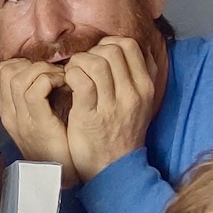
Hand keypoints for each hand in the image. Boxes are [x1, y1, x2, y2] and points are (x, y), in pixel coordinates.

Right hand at [0, 58, 77, 187]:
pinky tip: (65, 85)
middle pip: (6, 69)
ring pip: (19, 76)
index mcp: (9, 110)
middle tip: (55, 72)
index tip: (46, 70)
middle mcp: (10, 112)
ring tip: (61, 78)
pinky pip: (35, 90)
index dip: (25, 63)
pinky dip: (51, 80)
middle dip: (33, 63)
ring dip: (44, 70)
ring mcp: (21, 119)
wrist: (62, 175)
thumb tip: (50, 69)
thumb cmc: (58, 144)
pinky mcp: (37, 125)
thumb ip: (39, 96)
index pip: (4, 71)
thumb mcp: (41, 117)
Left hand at [63, 36, 156, 181]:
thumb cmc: (121, 133)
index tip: (97, 56)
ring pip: (97, 62)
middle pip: (113, 50)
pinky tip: (67, 84)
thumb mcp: (139, 103)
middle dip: (92, 52)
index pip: (130, 46)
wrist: (114, 168)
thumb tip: (128, 49)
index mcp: (145, 88)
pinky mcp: (91, 117)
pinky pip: (81, 82)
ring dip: (79, 63)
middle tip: (82, 66)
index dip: (108, 44)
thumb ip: (137, 77)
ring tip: (73, 74)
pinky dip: (71, 75)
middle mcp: (133, 94)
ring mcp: (112, 106)